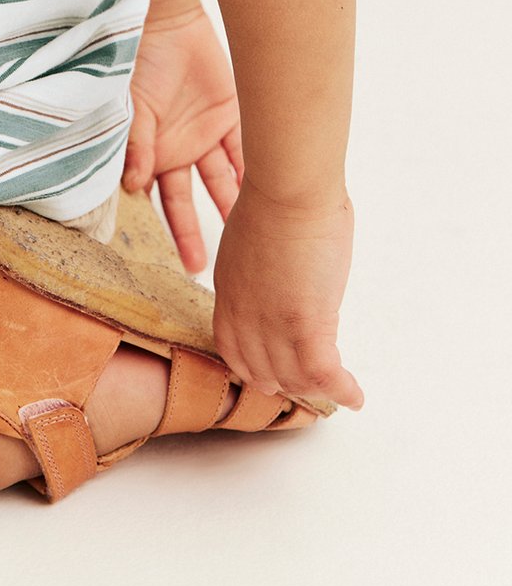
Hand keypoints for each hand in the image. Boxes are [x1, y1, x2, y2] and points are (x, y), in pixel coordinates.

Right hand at [121, 3, 242, 273]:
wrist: (166, 22)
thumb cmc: (138, 63)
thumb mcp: (132, 107)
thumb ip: (137, 145)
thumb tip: (135, 186)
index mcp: (150, 152)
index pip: (157, 200)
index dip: (169, 230)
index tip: (183, 263)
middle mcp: (177, 150)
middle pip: (189, 202)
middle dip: (196, 235)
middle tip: (204, 269)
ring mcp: (203, 135)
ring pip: (222, 181)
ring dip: (234, 208)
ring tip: (251, 241)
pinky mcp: (227, 116)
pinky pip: (243, 150)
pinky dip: (254, 171)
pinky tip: (270, 198)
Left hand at [211, 178, 363, 409]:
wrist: (288, 188)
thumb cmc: (277, 197)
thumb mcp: (251, 240)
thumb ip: (259, 267)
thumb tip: (280, 271)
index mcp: (229, 290)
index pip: (232, 348)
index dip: (253, 367)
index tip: (270, 372)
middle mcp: (245, 315)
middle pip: (261, 371)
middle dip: (285, 382)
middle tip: (308, 384)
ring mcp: (273, 323)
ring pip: (294, 378)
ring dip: (317, 389)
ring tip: (336, 388)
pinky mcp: (306, 324)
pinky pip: (323, 374)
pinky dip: (341, 391)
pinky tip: (355, 397)